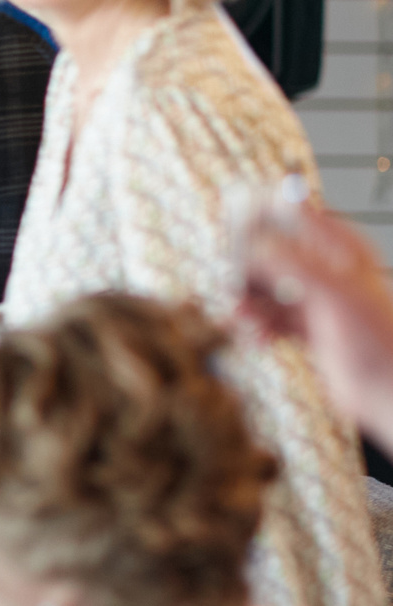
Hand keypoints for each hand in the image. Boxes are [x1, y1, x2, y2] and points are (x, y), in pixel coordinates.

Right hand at [235, 199, 392, 444]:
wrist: (388, 392)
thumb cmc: (377, 342)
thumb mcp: (334, 295)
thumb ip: (293, 265)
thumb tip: (252, 245)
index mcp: (342, 249)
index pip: (294, 213)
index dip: (260, 214)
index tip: (229, 222)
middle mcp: (328, 269)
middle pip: (271, 251)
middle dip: (247, 268)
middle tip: (231, 284)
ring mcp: (317, 298)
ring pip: (266, 286)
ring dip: (249, 301)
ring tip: (244, 317)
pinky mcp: (308, 327)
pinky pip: (270, 317)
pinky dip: (259, 326)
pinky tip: (260, 339)